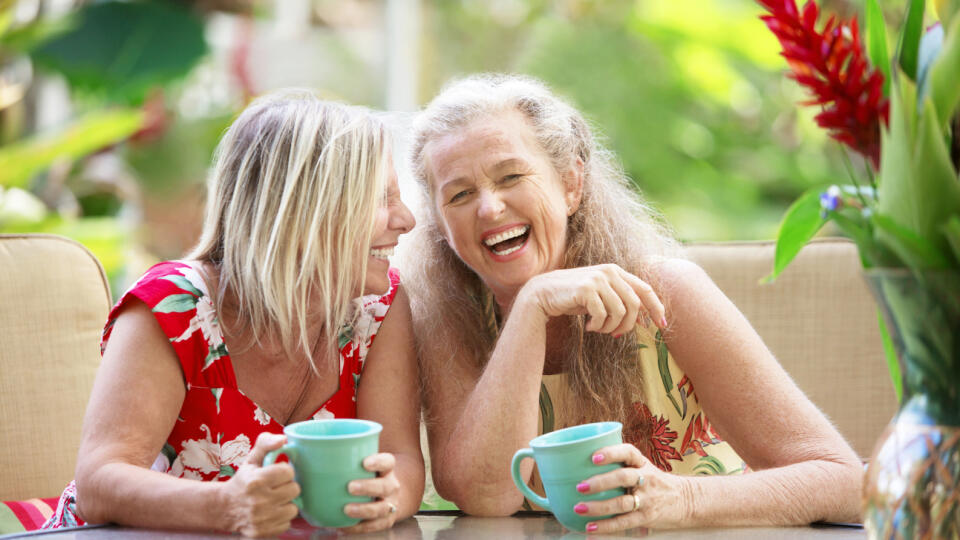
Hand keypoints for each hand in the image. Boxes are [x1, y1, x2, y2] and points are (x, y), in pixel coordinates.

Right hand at [220, 432, 300, 537]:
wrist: (224, 507)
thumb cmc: (243, 481)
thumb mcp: (251, 459)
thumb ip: (266, 443)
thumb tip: (283, 439)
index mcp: (256, 481)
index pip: (288, 471)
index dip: (284, 471)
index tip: (276, 473)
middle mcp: (259, 501)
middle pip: (295, 490)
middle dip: (287, 486)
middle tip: (276, 487)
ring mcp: (261, 519)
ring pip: (293, 509)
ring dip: (286, 503)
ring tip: (274, 500)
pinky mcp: (263, 533)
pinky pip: (286, 524)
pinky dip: (281, 518)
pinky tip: (271, 512)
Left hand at [341, 452, 401, 532]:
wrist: (387, 496)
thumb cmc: (365, 477)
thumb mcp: (362, 466)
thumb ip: (343, 461)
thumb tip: (308, 454)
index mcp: (386, 469)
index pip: (388, 462)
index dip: (379, 461)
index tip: (364, 463)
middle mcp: (391, 486)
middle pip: (385, 486)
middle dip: (368, 487)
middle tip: (350, 487)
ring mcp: (390, 504)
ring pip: (381, 508)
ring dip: (364, 509)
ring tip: (347, 509)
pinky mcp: (385, 521)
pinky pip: (373, 526)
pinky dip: (358, 527)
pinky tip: (343, 525)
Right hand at [520, 264, 666, 334]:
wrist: (543, 294)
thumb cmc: (573, 298)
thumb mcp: (601, 298)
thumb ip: (620, 301)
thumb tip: (644, 318)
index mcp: (616, 271)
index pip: (645, 289)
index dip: (656, 307)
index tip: (662, 325)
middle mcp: (609, 271)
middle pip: (634, 304)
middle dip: (628, 325)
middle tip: (616, 334)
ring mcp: (597, 278)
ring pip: (620, 311)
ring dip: (610, 327)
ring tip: (598, 329)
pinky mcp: (586, 288)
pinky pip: (602, 314)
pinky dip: (597, 326)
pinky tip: (588, 326)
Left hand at [573, 443, 690, 532]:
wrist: (685, 499)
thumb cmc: (653, 481)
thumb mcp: (642, 467)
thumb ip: (620, 465)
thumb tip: (580, 464)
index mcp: (641, 463)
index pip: (627, 452)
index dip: (611, 453)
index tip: (593, 457)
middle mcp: (646, 478)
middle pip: (623, 478)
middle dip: (600, 482)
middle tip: (580, 486)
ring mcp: (647, 499)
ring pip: (622, 503)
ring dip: (598, 507)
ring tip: (579, 508)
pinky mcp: (646, 517)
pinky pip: (624, 522)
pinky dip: (606, 526)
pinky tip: (590, 528)